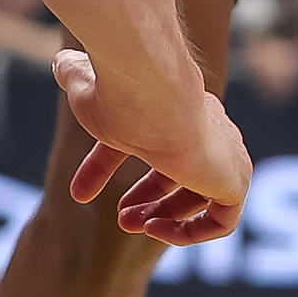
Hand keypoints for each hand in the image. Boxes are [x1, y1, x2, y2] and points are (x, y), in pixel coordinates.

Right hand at [53, 46, 249, 245]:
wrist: (151, 96)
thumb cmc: (119, 95)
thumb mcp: (91, 90)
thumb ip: (79, 80)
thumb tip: (60, 64)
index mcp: (181, 104)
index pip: (152, 139)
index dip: (112, 166)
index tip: (81, 192)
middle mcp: (211, 128)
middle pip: (184, 172)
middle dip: (148, 199)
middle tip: (119, 217)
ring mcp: (229, 156)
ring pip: (203, 197)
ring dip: (164, 217)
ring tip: (130, 224)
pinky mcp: (237, 181)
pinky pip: (222, 222)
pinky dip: (189, 232)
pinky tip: (155, 229)